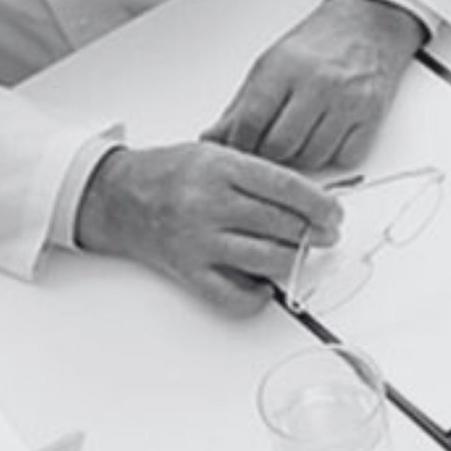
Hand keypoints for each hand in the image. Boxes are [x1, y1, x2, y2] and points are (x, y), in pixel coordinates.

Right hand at [72, 141, 340, 312]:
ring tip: (300, 254)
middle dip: (313, 233)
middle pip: (282, 224)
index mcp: (219, 168)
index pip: (285, 187)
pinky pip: (233, 296)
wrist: (117, 196)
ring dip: (293, 261)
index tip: (334, 214)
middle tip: (325, 235)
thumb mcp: (215, 154)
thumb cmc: (171, 173)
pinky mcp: (189, 272)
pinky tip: (265, 285)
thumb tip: (311, 199)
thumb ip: (258, 174)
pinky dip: (257, 296)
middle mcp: (209, 204)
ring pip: (266, 259)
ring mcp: (198, 241)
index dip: (319, 204)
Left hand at [207, 0, 427, 172]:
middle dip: (269, 156)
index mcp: (284, 67)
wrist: (368, 22)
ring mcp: (348, 99)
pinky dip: (333, 154)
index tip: (239, 149)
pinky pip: (345, 157)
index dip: (240, 144)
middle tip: (268, 149)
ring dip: (301, 157)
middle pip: (281, 146)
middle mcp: (317, 82)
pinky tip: (328, 135)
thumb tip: (213, 138)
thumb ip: (242, 105)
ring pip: (313, 157)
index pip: (251, 122)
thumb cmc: (318, 42)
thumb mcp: (271, 63)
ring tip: (299, 138)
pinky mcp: (373, 113)